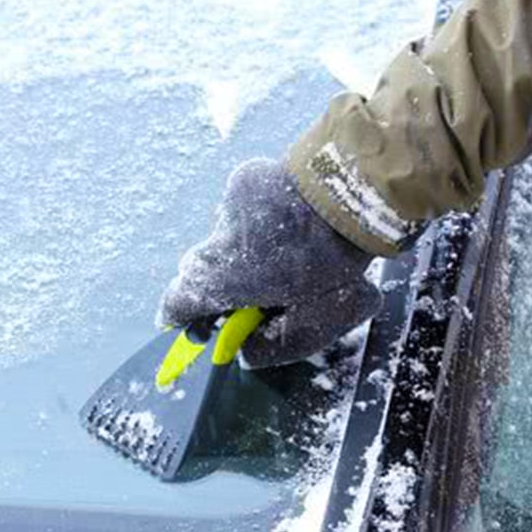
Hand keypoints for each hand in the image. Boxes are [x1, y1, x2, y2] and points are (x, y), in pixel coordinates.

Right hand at [157, 159, 380, 367]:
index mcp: (225, 277)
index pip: (180, 300)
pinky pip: (243, 209)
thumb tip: (247, 352)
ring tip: (284, 253)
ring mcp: (229, 205)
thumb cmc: (337, 261)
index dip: (183, 318)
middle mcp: (217, 239)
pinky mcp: (245, 178)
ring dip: (245, 250)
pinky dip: (260, 221)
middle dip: (219, 285)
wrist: (352, 193)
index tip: (196, 327)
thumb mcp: (315, 324)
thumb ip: (275, 346)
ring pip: (225, 237)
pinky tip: (291, 222)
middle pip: (198, 267)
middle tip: (251, 295)